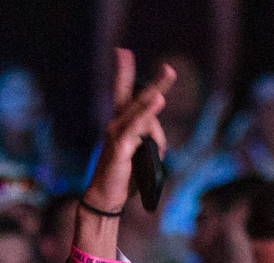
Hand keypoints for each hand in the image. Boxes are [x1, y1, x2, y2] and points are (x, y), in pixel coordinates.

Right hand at [83, 50, 172, 217]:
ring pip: (139, 111)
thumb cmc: (123, 177)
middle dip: (153, 81)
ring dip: (154, 95)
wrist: (105, 198)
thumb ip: (152, 142)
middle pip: (136, 98)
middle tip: (167, 67)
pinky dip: (146, 117)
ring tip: (166, 80)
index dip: (123, 73)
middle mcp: (117, 125)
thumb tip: (158, 135)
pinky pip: (135, 129)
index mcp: (122, 125)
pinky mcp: (119, 148)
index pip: (124, 94)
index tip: (123, 53)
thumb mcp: (142, 157)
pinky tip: (157, 103)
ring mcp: (117, 135)